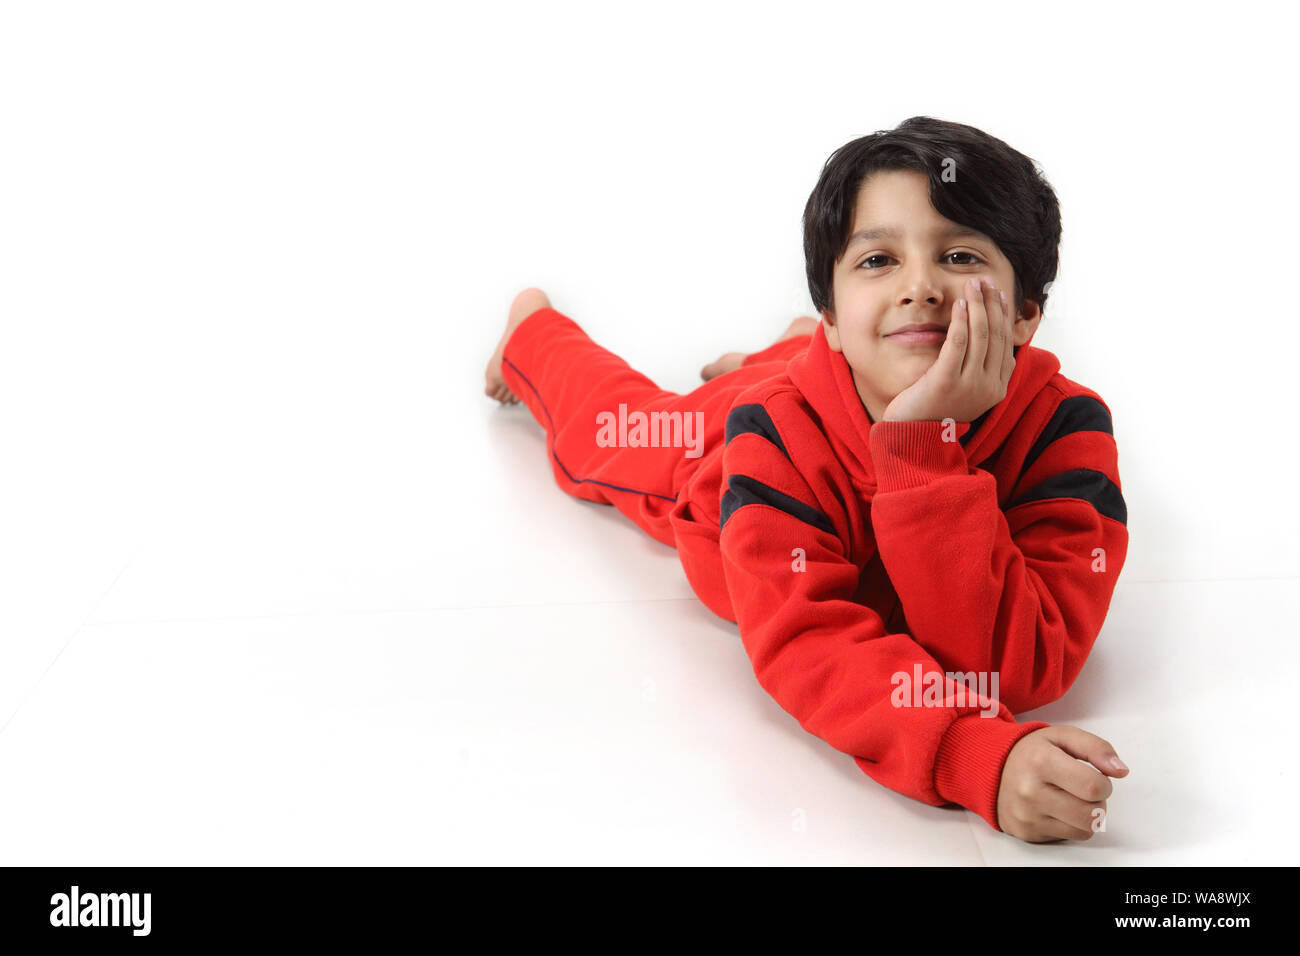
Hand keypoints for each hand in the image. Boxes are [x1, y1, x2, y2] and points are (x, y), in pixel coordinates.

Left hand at [880, 277, 1015, 422]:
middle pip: (996, 335)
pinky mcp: (945, 381)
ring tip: (972, 285)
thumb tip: (991, 342)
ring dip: (978, 306)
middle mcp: (988, 386)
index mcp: (996, 388)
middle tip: (985, 280)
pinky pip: (957, 344)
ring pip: (980, 336)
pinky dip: (960, 321)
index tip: (997, 293)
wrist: (913, 437)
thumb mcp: (965, 390)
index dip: (1002, 315)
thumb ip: (979, 369)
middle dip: (992, 304)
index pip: (1005, 343)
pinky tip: (958, 304)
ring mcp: (968, 385)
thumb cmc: (935, 410)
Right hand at [996, 725, 1128, 842]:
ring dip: (1087, 816)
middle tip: (1084, 789)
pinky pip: (1070, 838)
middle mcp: (1030, 792)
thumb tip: (1120, 771)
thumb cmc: (1032, 752)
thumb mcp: (1063, 737)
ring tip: (1072, 799)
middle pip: (1091, 814)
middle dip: (1098, 802)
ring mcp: (1027, 815)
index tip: (1094, 776)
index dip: (1104, 783)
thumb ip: (1096, 748)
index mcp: (1041, 762)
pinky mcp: (1027, 833)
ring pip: (1084, 830)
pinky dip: (1071, 825)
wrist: (990, 768)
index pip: (1094, 787)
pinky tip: (1058, 809)